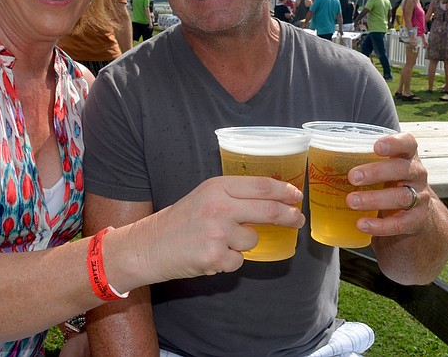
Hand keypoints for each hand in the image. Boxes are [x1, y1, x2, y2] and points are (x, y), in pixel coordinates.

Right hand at [146, 176, 304, 280]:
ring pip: (253, 240)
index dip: (285, 191)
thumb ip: (234, 195)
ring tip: (218, 241)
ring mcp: (218, 233)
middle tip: (297, 220)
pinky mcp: (215, 257)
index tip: (297, 196)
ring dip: (242, 243)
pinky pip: (239, 261)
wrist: (150, 245)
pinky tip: (210, 254)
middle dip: (289, 216)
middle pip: (269, 211)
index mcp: (217, 187)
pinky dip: (229, 261)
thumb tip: (273, 200)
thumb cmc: (181, 220)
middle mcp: (219, 207)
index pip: (262, 186)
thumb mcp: (205, 196)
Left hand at [343, 132, 433, 237]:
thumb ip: (359, 161)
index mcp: (406, 157)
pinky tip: (362, 224)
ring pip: (401, 196)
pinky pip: (401, 223)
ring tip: (351, 201)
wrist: (413, 216)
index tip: (377, 146)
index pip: (408, 143)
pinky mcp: (417, 220)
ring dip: (374, 199)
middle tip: (352, 177)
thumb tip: (315, 155)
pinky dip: (380, 225)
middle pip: (402, 169)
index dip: (395, 143)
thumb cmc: (388, 185)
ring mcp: (419, 197)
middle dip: (376, 172)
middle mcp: (416, 174)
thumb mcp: (380, 170)